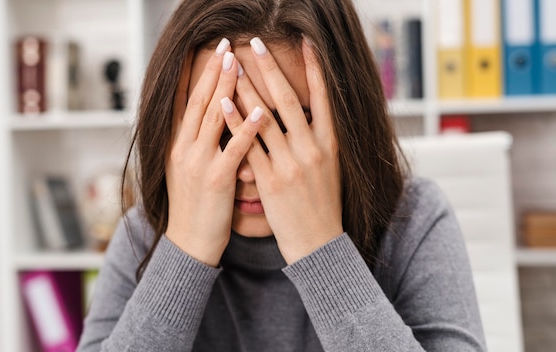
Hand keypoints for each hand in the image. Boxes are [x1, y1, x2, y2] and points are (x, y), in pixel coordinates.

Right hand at [165, 39, 261, 266]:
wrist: (188, 244)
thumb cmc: (195, 208)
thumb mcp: (188, 171)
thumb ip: (197, 145)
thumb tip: (211, 120)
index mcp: (177, 146)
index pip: (185, 102)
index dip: (198, 74)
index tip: (211, 52)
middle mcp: (183, 149)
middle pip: (199, 102)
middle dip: (214, 71)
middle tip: (226, 45)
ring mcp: (198, 163)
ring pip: (213, 117)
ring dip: (227, 88)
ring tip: (239, 63)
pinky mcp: (216, 180)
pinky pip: (233, 149)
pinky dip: (246, 128)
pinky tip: (259, 110)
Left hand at [227, 37, 342, 263]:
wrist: (319, 243)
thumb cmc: (324, 205)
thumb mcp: (332, 168)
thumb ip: (322, 139)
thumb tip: (314, 113)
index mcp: (331, 144)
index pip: (323, 97)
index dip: (315, 68)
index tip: (306, 42)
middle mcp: (312, 149)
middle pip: (287, 100)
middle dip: (270, 68)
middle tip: (255, 43)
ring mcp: (290, 164)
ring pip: (264, 118)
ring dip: (246, 88)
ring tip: (233, 66)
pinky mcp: (270, 180)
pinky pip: (248, 146)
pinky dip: (235, 122)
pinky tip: (223, 103)